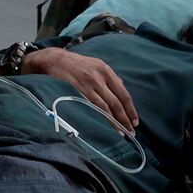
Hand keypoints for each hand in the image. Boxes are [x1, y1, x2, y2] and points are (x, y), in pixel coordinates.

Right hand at [22, 47, 137, 131]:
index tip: (135, 120)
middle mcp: (101, 76)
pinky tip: (109, 124)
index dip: (130, 108)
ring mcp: (91, 83)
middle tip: (132, 131)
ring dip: (116, 120)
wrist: (57, 60)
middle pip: (118, 101)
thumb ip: (108, 77)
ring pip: (108, 106)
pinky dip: (104, 116)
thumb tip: (120, 88)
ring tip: (123, 132)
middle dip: (126, 117)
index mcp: (107, 70)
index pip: (123, 92)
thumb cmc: (76, 64)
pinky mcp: (81, 90)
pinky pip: (95, 106)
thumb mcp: (96, 65)